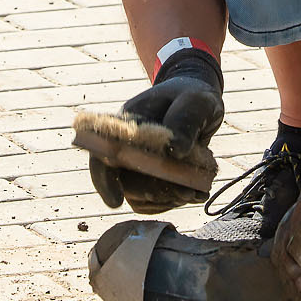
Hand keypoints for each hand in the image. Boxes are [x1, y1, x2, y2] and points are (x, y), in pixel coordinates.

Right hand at [87, 56, 225, 211]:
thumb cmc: (191, 97)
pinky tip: (196, 193)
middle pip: (125, 183)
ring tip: (195, 192)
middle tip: (186, 191)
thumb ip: (184, 119)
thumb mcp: (195, 101)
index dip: (104, 180)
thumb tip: (175, 150)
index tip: (116, 201)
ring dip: (167, 199)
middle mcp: (126, 149)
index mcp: (124, 126)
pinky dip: (176, 201)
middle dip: (153, 192)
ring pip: (140, 197)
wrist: (199, 107)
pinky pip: (155, 202)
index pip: (101, 155)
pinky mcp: (153, 180)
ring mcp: (138, 167)